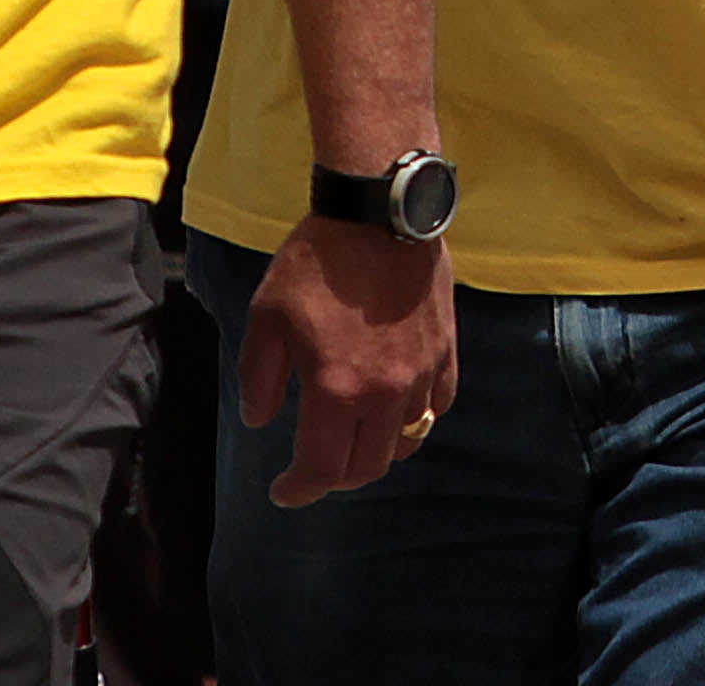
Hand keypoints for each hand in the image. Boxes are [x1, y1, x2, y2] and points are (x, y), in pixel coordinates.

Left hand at [241, 217, 456, 506]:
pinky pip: (438, 404)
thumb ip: (259, 378)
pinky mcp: (445, 349)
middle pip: (368, 466)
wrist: (379, 214)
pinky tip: (397, 405)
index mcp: (336, 389)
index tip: (283, 491)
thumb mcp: (266, 318)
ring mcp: (422, 372)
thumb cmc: (316, 263)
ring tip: (356, 437)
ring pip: (408, 441)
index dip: (299, 490)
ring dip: (378, 450)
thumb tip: (259, 419)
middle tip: (315, 464)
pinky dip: (416, 418)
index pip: (323, 469)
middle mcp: (385, 392)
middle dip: (336, 476)